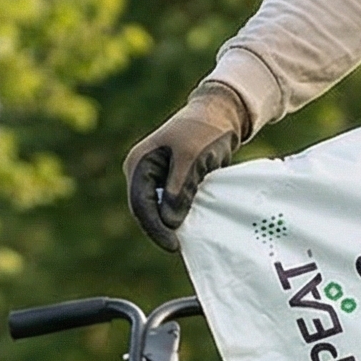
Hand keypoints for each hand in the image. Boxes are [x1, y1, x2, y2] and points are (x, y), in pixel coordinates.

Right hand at [125, 82, 249, 252]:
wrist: (221, 114)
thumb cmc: (204, 132)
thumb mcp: (192, 159)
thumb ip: (179, 190)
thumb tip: (169, 222)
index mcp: (139, 163)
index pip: (140, 204)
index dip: (155, 227)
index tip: (173, 244)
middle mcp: (141, 171)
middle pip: (145, 209)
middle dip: (160, 228)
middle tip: (178, 246)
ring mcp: (154, 176)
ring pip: (157, 209)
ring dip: (169, 223)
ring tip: (184, 239)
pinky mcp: (168, 180)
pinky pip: (169, 204)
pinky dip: (178, 215)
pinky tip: (190, 226)